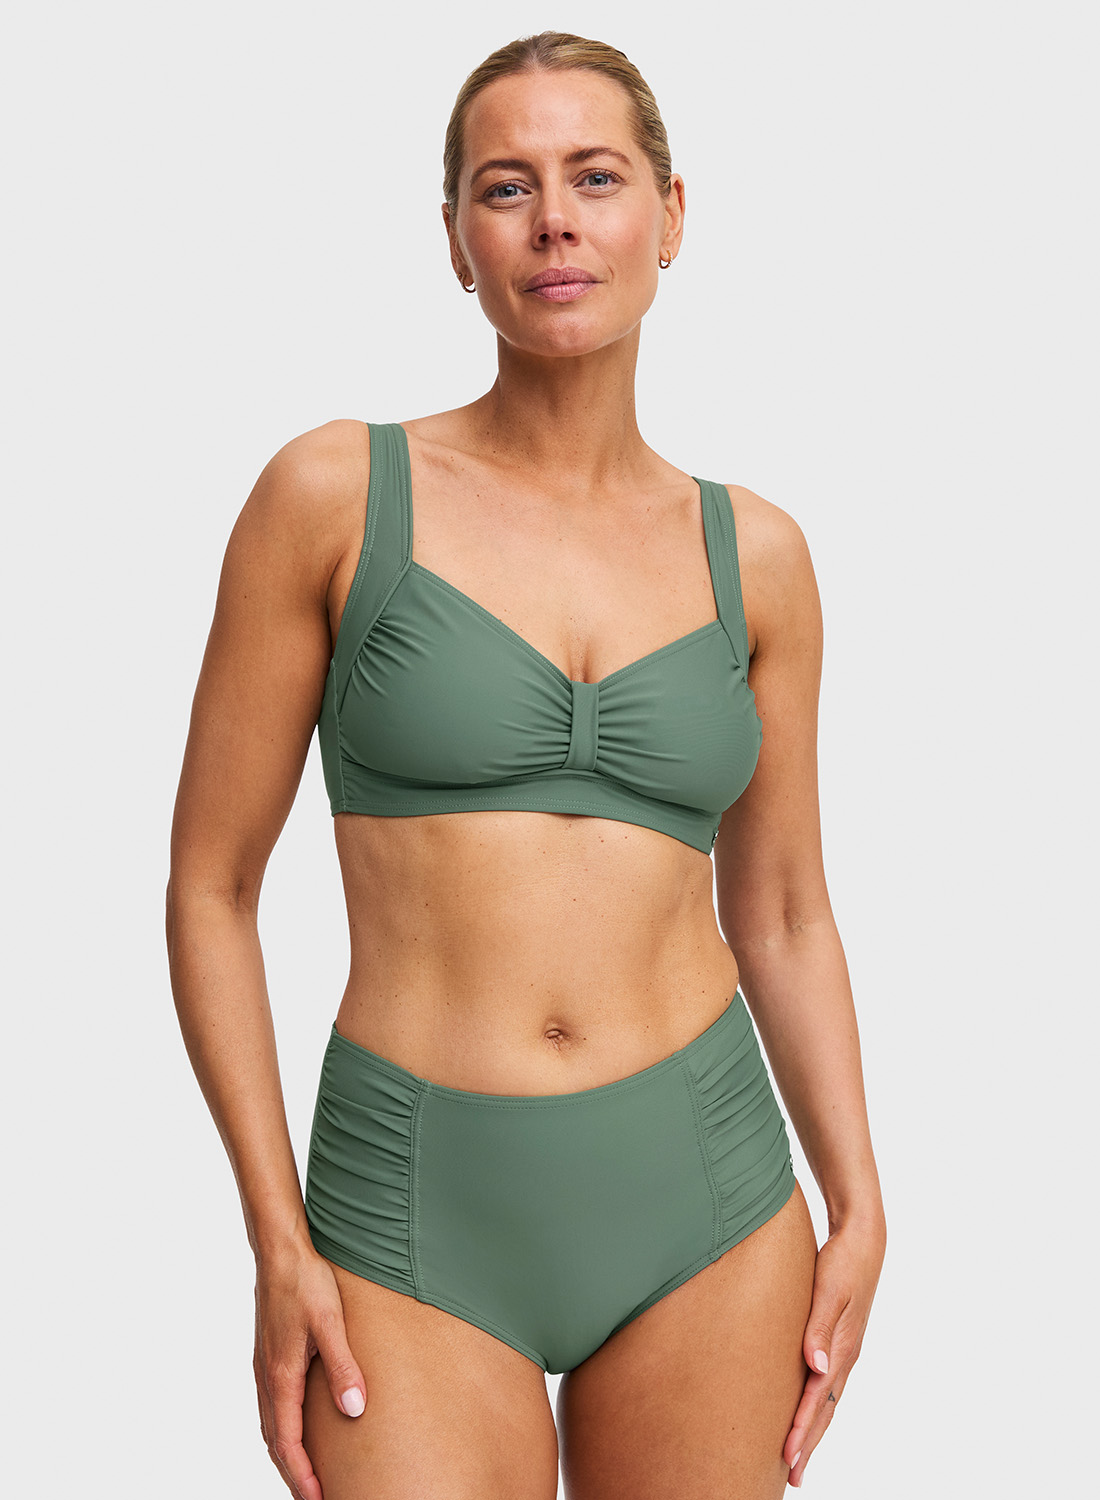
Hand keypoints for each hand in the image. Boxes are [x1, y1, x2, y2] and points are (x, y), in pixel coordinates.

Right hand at [252, 1241, 366, 1499]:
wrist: (281, 1252)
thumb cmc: (306, 1282)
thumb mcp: (331, 1323)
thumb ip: (343, 1367)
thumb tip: (355, 1411)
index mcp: (281, 1377)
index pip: (288, 1444)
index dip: (303, 1477)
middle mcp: (268, 1378)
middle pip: (276, 1444)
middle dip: (294, 1475)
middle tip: (317, 1498)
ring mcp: (265, 1368)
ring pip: (271, 1427)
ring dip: (287, 1455)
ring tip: (308, 1476)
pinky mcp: (268, 1357)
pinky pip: (271, 1408)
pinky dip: (282, 1432)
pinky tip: (296, 1430)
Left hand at [783, 1218, 885, 1487]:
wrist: (862, 1240)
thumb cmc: (842, 1262)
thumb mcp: (829, 1290)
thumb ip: (819, 1328)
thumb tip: (816, 1368)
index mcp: (842, 1348)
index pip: (819, 1398)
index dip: (802, 1428)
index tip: (787, 1456)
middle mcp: (845, 1355)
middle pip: (825, 1409)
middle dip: (808, 1443)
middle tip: (792, 1475)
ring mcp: (843, 1351)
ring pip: (827, 1401)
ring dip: (812, 1430)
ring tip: (797, 1458)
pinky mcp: (837, 1342)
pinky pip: (826, 1385)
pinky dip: (816, 1407)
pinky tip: (805, 1414)